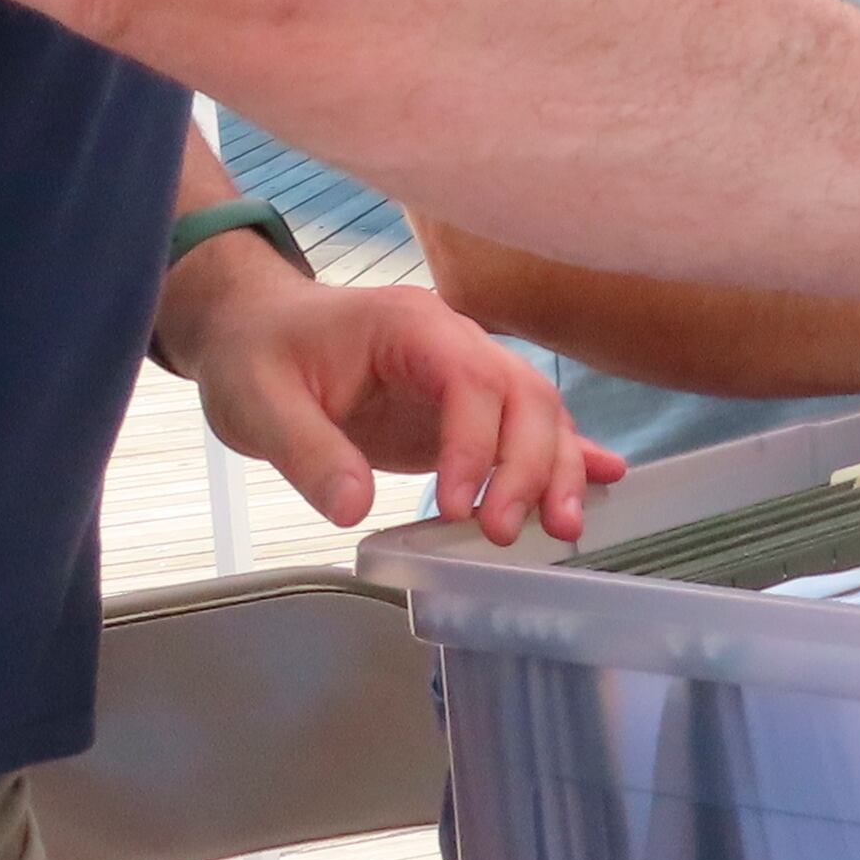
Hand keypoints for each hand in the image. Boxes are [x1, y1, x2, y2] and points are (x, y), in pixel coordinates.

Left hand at [171, 269, 621, 546]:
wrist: (255, 329)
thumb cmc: (254, 355)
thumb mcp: (257, 403)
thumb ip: (307, 452)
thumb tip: (354, 508)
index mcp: (411, 328)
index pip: (472, 381)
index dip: (476, 446)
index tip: (454, 507)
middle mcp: (456, 343)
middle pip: (526, 395)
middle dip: (531, 466)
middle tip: (504, 532)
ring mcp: (467, 375)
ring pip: (541, 414)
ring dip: (558, 470)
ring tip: (561, 530)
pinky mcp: (467, 409)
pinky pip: (527, 427)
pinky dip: (567, 454)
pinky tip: (605, 479)